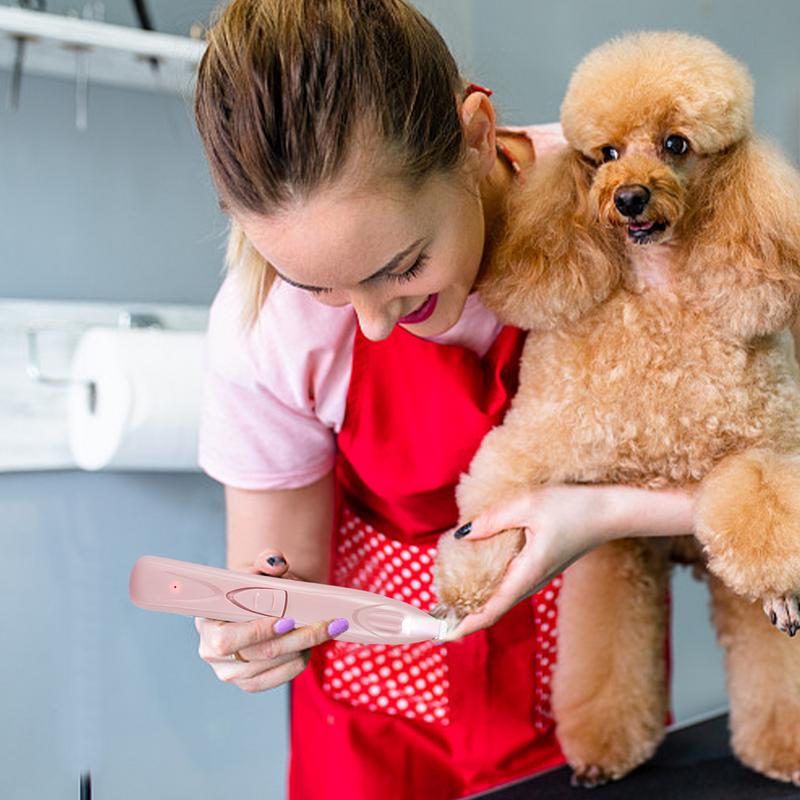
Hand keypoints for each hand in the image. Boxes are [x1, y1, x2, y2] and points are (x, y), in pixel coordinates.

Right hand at [195, 549, 348, 691]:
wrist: (254, 607)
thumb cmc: (252, 588)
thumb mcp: (256, 571)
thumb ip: (266, 562)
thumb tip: (277, 563)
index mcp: (206, 624)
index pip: (227, 640)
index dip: (258, 632)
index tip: (289, 620)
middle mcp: (212, 653)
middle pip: (259, 654)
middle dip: (298, 639)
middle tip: (327, 625)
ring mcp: (230, 673)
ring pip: (273, 666)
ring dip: (304, 648)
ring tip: (324, 630)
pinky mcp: (249, 683)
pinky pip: (279, 678)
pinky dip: (299, 662)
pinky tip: (310, 645)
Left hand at [441, 484, 615, 640]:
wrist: (612, 512)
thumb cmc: (574, 508)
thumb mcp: (529, 505)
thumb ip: (493, 519)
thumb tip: (462, 534)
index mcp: (527, 573)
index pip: (491, 610)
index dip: (465, 624)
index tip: (441, 634)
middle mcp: (532, 582)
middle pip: (492, 610)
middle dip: (463, 618)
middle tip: (433, 620)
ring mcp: (538, 577)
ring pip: (501, 599)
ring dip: (475, 605)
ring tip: (448, 603)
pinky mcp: (541, 567)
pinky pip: (509, 585)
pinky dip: (489, 590)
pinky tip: (475, 578)